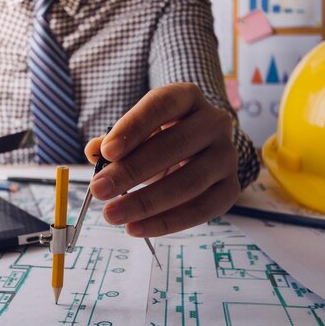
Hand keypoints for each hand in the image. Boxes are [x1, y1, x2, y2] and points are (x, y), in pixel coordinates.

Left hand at [84, 83, 239, 236]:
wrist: (199, 150)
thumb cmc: (161, 137)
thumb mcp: (137, 132)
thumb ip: (115, 141)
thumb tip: (94, 151)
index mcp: (187, 97)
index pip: (161, 105)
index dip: (134, 127)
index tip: (107, 152)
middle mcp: (213, 122)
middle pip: (174, 145)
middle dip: (131, 171)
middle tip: (99, 190)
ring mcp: (226, 155)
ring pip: (189, 181)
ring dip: (146, 202)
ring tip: (112, 214)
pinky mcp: (231, 187)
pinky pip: (202, 210)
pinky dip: (167, 222)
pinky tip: (137, 228)